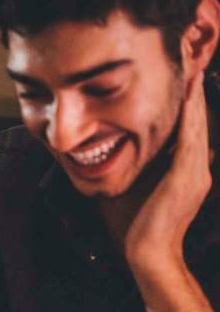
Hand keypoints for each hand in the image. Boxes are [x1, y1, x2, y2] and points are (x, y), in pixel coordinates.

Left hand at [126, 71, 213, 270]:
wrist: (146, 255)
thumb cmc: (134, 224)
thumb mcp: (135, 184)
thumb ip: (136, 164)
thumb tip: (114, 144)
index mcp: (185, 168)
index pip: (187, 125)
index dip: (186, 98)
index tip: (179, 70)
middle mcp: (196, 166)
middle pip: (196, 117)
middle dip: (193, 87)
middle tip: (191, 56)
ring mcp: (195, 171)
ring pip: (197, 122)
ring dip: (195, 92)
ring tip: (193, 63)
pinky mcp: (187, 177)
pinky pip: (190, 137)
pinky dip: (190, 113)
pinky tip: (189, 91)